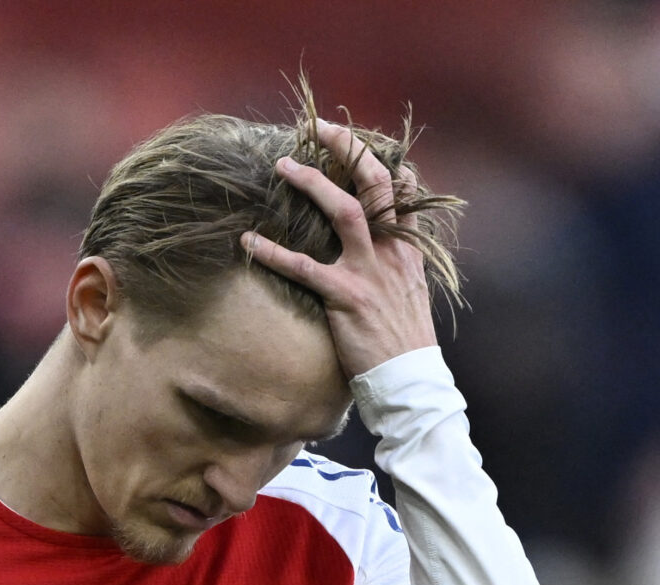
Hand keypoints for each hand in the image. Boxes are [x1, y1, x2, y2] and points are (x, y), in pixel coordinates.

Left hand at [243, 118, 437, 379]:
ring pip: (344, 211)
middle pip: (375, 185)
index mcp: (409, 253)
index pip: (406, 194)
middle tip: (322, 127)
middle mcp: (392, 253)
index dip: (389, 165)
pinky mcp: (345, 297)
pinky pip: (304, 267)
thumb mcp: (410, 297)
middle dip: (350, 150)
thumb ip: (396, 269)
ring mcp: (369, 272)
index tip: (370, 146)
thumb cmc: (406, 344)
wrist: (409, 381)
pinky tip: (248, 240)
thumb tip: (382, 258)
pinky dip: (273, 252)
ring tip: (283, 165)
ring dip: (313, 182)